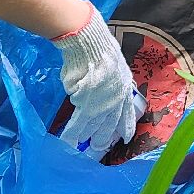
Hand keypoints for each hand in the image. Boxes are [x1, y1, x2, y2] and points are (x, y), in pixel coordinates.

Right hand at [53, 5, 143, 158]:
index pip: (126, 113)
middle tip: (99, 148)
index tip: (126, 138)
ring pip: (92, 126)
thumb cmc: (100, 48)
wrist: (91, 45)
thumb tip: (103, 86)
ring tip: (80, 145)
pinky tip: (66, 143)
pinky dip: (71, 134)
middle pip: (109, 125)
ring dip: (86, 136)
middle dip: (104, 138)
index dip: (125, 126)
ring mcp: (101, 105)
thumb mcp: (114, 64)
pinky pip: (78, 124)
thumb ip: (111, 80)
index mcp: (125, 89)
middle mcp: (115, 101)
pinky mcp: (86, 106)